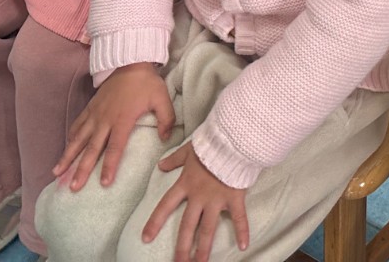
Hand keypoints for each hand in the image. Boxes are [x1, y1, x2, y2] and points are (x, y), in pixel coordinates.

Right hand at [54, 63, 175, 192]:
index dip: (109, 166)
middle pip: (92, 149)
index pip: (115, 148)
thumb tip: (166, 138)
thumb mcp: (162, 98)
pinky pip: (77, 125)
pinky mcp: (90, 108)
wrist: (130, 62)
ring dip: (68, 156)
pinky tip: (64, 150)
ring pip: (79, 139)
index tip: (103, 183)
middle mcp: (105, 120)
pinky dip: (70, 138)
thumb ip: (166, 119)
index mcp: (123, 120)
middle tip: (73, 187)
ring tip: (57, 172)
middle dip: (82, 169)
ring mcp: (95, 114)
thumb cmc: (147, 83)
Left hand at [143, 141, 249, 261]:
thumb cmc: (211, 143)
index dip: (155, 222)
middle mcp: (199, 196)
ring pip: (208, 229)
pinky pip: (239, 217)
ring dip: (204, 249)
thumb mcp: (189, 149)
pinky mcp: (234, 198)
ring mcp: (217, 199)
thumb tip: (161, 165)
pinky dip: (242, 231)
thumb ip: (175, 159)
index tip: (145, 238)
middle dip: (182, 248)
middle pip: (188, 226)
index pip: (166, 206)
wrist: (233, 140)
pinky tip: (243, 246)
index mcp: (186, 184)